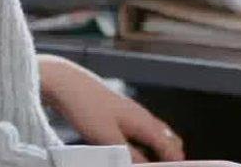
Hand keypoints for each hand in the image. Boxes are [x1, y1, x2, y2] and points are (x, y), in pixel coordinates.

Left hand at [37, 54, 184, 162]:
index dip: (175, 163)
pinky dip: (141, 143)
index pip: (171, 149)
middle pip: (168, 139)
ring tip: (146, 161)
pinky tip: (127, 149)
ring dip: (154, 149)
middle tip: (162, 166)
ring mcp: (131, 113)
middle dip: (169, 155)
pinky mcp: (117, 112)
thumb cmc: (86, 106)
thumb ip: (130, 157)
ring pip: (153, 134)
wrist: (65, 82)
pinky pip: (138, 130)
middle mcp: (142, 116)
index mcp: (145, 123)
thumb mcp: (108, 139)